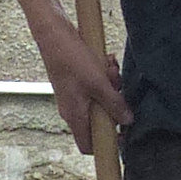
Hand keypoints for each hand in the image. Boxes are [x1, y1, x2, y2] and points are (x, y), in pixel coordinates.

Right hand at [34, 7, 132, 151]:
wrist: (53, 34)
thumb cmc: (72, 59)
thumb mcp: (99, 83)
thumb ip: (114, 104)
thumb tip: (128, 121)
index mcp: (74, 116)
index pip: (87, 146)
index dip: (105, 145)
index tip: (123, 134)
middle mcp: (71, 109)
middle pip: (99, 120)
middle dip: (113, 104)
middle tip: (118, 86)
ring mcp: (73, 96)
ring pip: (99, 100)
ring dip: (110, 86)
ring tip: (111, 69)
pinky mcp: (75, 83)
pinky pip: (95, 86)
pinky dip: (103, 76)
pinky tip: (107, 61)